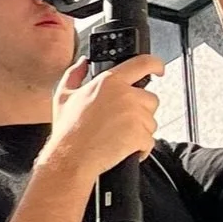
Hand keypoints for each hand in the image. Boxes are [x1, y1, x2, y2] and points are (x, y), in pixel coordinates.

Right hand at [44, 53, 162, 180]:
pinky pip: (149, 141)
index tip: (159, 69)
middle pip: (151, 99)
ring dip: (140, 130)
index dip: (156, 64)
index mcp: (109, 81)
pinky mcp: (139, 134)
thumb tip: (82, 63)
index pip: (143, 63)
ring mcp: (134, 115)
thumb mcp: (64, 96)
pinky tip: (123, 149)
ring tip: (118, 137)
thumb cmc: (67, 131)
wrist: (70, 158)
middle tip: (121, 122)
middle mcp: (125, 95)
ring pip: (151, 121)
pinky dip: (140, 148)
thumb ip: (75, 74)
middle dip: (141, 111)